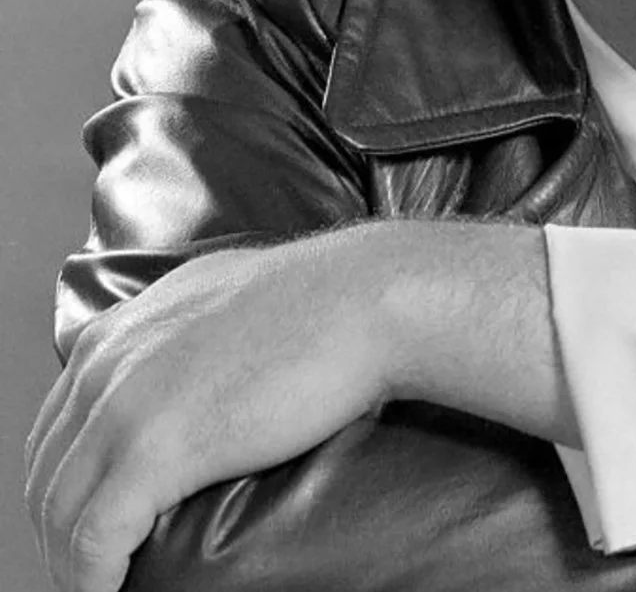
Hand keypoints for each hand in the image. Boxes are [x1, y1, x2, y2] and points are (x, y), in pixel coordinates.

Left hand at [25, 232, 392, 591]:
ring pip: (59, 511)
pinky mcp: (156, 447)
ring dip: (73, 563)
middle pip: (48, 471)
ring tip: (105, 587)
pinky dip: (92, 579)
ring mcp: (126, 403)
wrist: (367, 298)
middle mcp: (109, 360)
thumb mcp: (229, 294)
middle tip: (95, 564)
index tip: (89, 515)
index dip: (66, 480)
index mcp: (125, 327)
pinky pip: (95, 539)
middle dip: (60, 528)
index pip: (57, 422)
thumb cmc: (326, 297)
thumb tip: (198, 361)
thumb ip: (190, 327)